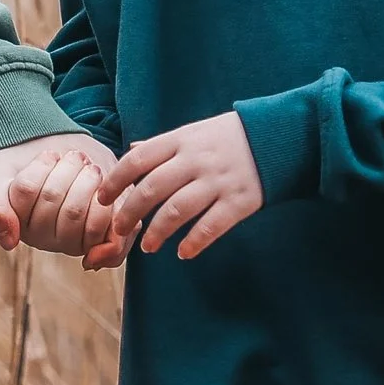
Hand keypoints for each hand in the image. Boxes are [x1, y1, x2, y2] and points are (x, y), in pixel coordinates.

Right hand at [0, 133, 117, 251]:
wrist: (62, 155)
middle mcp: (40, 238)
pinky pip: (98, 232)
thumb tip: (9, 242)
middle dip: (67, 168)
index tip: (49, 155)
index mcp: (14, 222)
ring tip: (90, 167)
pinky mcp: (96, 242)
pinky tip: (102, 186)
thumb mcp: (0, 176)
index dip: (41, 165)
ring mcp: (68, 242)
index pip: (25, 189)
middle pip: (51, 198)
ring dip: (86, 179)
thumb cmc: (27, 163)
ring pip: (74, 212)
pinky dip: (103, 206)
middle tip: (75, 156)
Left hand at [96, 111, 264, 259]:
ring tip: (148, 246)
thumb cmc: (230, 136)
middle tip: (119, 229)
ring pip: (177, 210)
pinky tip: (183, 253)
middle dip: (130, 212)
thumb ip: (163, 145)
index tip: (103, 197)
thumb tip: (132, 150)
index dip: (117, 180)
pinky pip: (211, 226)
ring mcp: (219, 181)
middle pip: (152, 188)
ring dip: (157, 232)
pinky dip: (194, 242)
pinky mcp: (241, 201)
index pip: (138, 159)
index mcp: (182, 140)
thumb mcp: (194, 131)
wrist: (280, 137)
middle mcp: (197, 160)